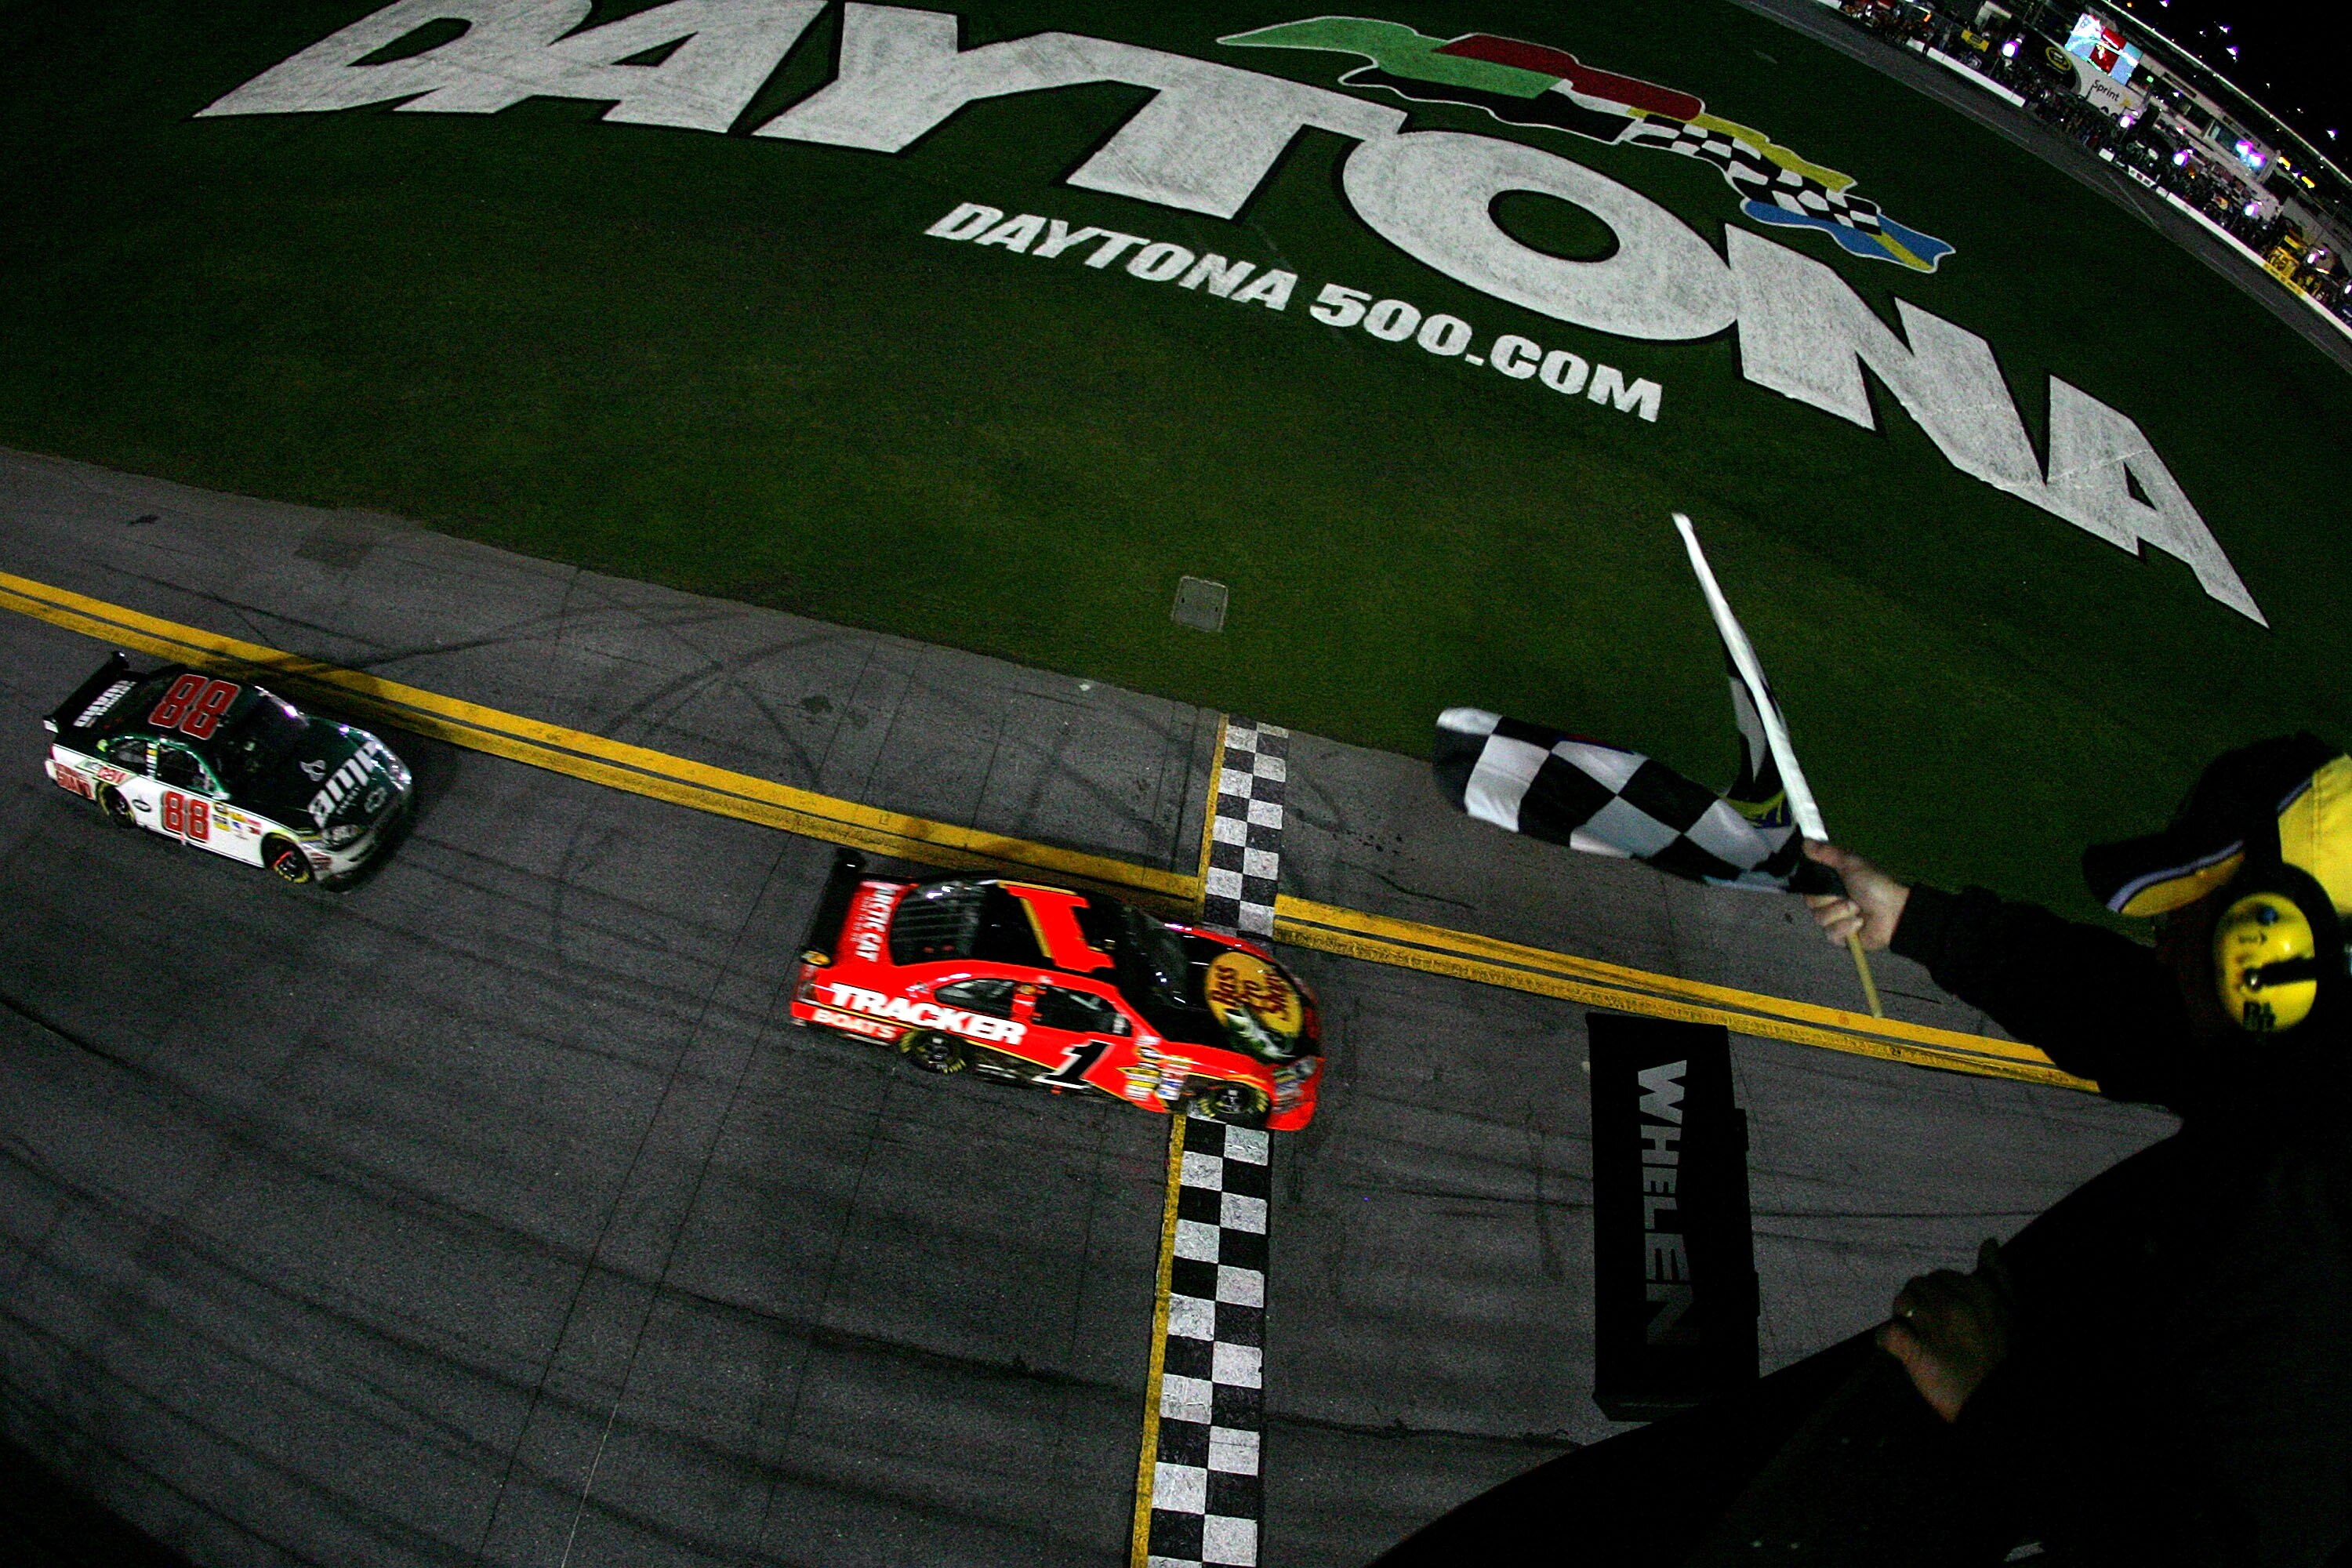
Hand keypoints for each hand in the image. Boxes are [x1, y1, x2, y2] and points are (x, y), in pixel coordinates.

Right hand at [1803, 840, 1909, 951]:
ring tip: (1859, 909)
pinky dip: (1847, 927)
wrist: (1895, 911)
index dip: (1814, 887)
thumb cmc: (1874, 885)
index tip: (1826, 883)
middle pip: (1812, 904)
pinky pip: (1831, 933)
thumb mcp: (1850, 863)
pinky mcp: (1841, 938)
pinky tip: (1860, 923)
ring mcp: (1835, 921)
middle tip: (1850, 896)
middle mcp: (1830, 903)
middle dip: (1831, 900)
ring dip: (1842, 912)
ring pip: (1820, 919)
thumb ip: (1827, 853)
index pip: (1809, 888)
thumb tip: (1805, 841)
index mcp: (1831, 885)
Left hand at [1875, 1239, 2013, 1421]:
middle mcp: (1954, 1304)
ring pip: (1901, 1303)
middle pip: (1917, 1287)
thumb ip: (1997, 1275)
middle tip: (1932, 1329)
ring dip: (1903, 1319)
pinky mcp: (1915, 1352)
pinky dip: (1886, 1341)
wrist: (1999, 1401)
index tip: (1948, 1316)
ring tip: (1916, 1336)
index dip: (1939, 1295)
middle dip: (1920, 1304)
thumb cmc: (2003, 1356)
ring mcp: (1933, 1327)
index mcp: (1976, 1292)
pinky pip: (1887, 1333)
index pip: (1940, 1277)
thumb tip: (1989, 1242)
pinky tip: (1894, 1349)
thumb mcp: (2009, 1311)